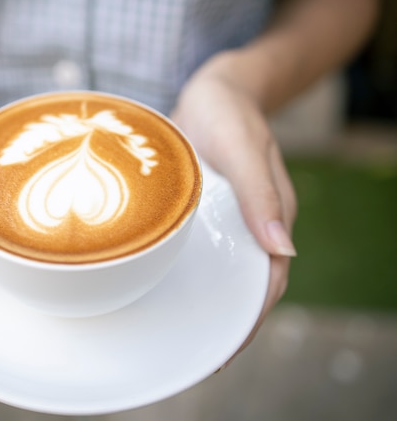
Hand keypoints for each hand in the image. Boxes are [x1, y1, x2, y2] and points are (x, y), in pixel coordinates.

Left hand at [171, 53, 297, 365]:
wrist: (211, 90)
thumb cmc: (229, 113)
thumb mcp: (244, 148)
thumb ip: (262, 194)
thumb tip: (285, 250)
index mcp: (270, 215)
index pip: (267, 279)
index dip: (250, 317)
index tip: (226, 348)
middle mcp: (248, 223)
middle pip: (242, 282)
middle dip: (225, 319)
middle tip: (196, 354)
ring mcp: (225, 218)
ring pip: (219, 268)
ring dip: (204, 299)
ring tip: (175, 331)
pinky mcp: (202, 211)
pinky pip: (197, 248)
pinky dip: (185, 270)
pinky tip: (160, 285)